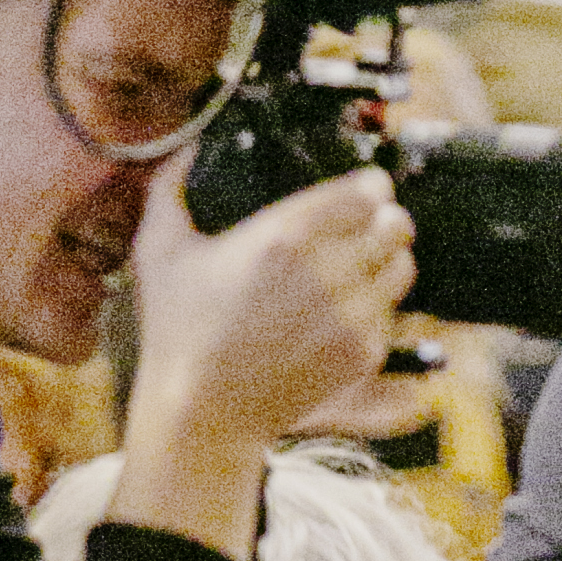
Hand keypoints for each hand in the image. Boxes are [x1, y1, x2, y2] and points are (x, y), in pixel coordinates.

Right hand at [132, 161, 416, 448]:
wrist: (203, 413)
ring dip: (390, 261)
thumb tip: (187, 147)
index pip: (366, 193)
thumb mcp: (159, 251)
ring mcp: (349, 317)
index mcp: (284, 236)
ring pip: (403, 270)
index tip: (369, 188)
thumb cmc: (177, 330)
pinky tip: (349, 308)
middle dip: (390, 221)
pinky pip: (391, 316)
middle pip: (397, 227)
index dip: (374, 186)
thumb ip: (170, 187)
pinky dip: (378, 308)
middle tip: (377, 223)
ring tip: (367, 264)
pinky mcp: (360, 354)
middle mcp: (327, 273)